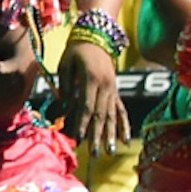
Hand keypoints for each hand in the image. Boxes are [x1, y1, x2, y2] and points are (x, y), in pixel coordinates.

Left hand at [55, 38, 129, 152]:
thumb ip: (66, 86)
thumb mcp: (66, 64)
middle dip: (97, 136)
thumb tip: (65, 108)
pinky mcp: (115, 91)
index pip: (87, 107)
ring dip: (111, 135)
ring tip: (110, 151)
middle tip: (95, 154)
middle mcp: (106, 86)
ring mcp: (113, 90)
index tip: (78, 138)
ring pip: (112, 116)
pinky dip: (123, 126)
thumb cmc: (76, 50)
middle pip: (101, 115)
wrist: (97, 37)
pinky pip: (121, 111)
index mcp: (91, 79)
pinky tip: (125, 141)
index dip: (83, 123)